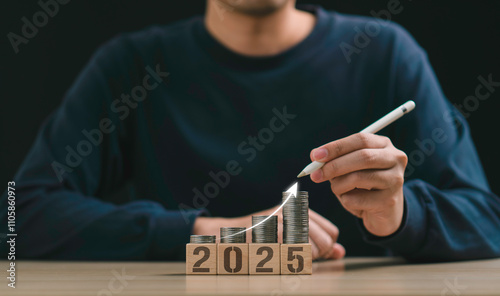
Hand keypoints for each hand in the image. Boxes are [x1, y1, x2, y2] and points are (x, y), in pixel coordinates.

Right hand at [193, 207, 344, 259]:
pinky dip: (288, 263)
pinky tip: (275, 257)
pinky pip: (295, 257)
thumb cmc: (261, 235)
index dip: (325, 247)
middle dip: (316, 256)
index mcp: (300, 207)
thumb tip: (340, 251)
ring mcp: (284, 220)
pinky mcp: (274, 233)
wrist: (229, 234)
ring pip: (312, 251)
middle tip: (296, 256)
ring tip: (284, 255)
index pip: (332, 232)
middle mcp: (295, 210)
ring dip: (302, 261)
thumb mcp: (290, 233)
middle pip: (325, 242)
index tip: (309, 251)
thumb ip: (316, 241)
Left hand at [309, 133, 407, 236]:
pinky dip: (345, 200)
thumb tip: (314, 157)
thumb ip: (334, 160)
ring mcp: (396, 180)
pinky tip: (349, 201)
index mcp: (384, 144)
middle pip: (363, 157)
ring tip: (336, 189)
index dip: (336, 147)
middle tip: (315, 174)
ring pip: (359, 178)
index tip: (315, 156)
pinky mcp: (390, 200)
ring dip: (338, 185)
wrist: (383, 211)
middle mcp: (395, 159)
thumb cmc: (362, 184)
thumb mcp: (348, 168)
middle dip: (335, 165)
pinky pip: (358, 199)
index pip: (360, 139)